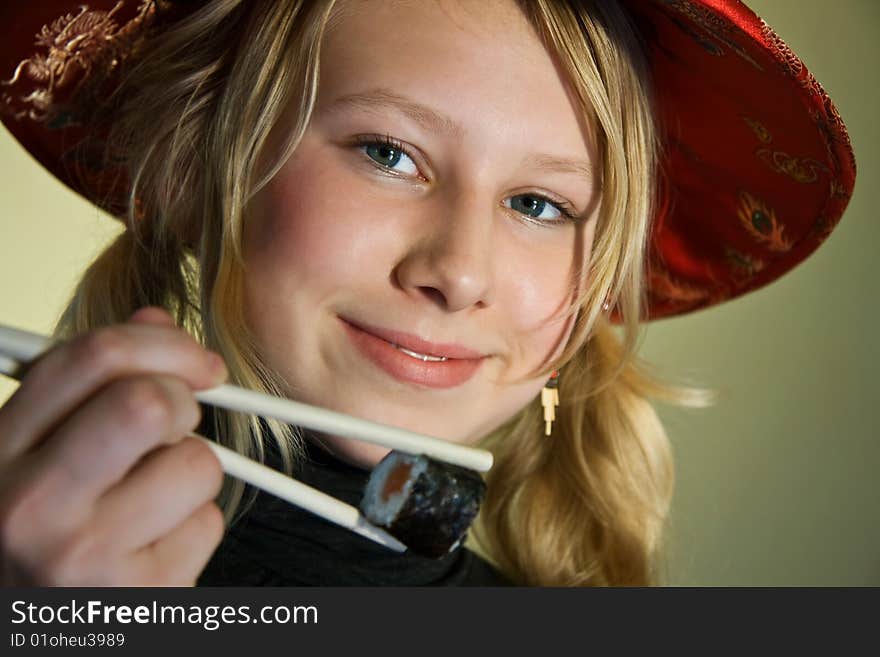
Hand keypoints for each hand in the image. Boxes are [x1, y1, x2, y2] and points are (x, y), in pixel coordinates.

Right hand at [0, 307, 227, 584]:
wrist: (37, 630)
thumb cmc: (42, 532)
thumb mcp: (38, 451)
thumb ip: (90, 384)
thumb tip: (154, 320)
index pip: (92, 358)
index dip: (162, 343)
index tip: (198, 363)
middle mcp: (31, 504)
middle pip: (149, 404)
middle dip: (183, 404)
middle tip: (176, 428)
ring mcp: (84, 555)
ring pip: (197, 464)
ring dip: (189, 474)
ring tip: (150, 503)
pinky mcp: (139, 596)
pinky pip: (208, 522)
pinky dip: (194, 526)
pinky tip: (153, 546)